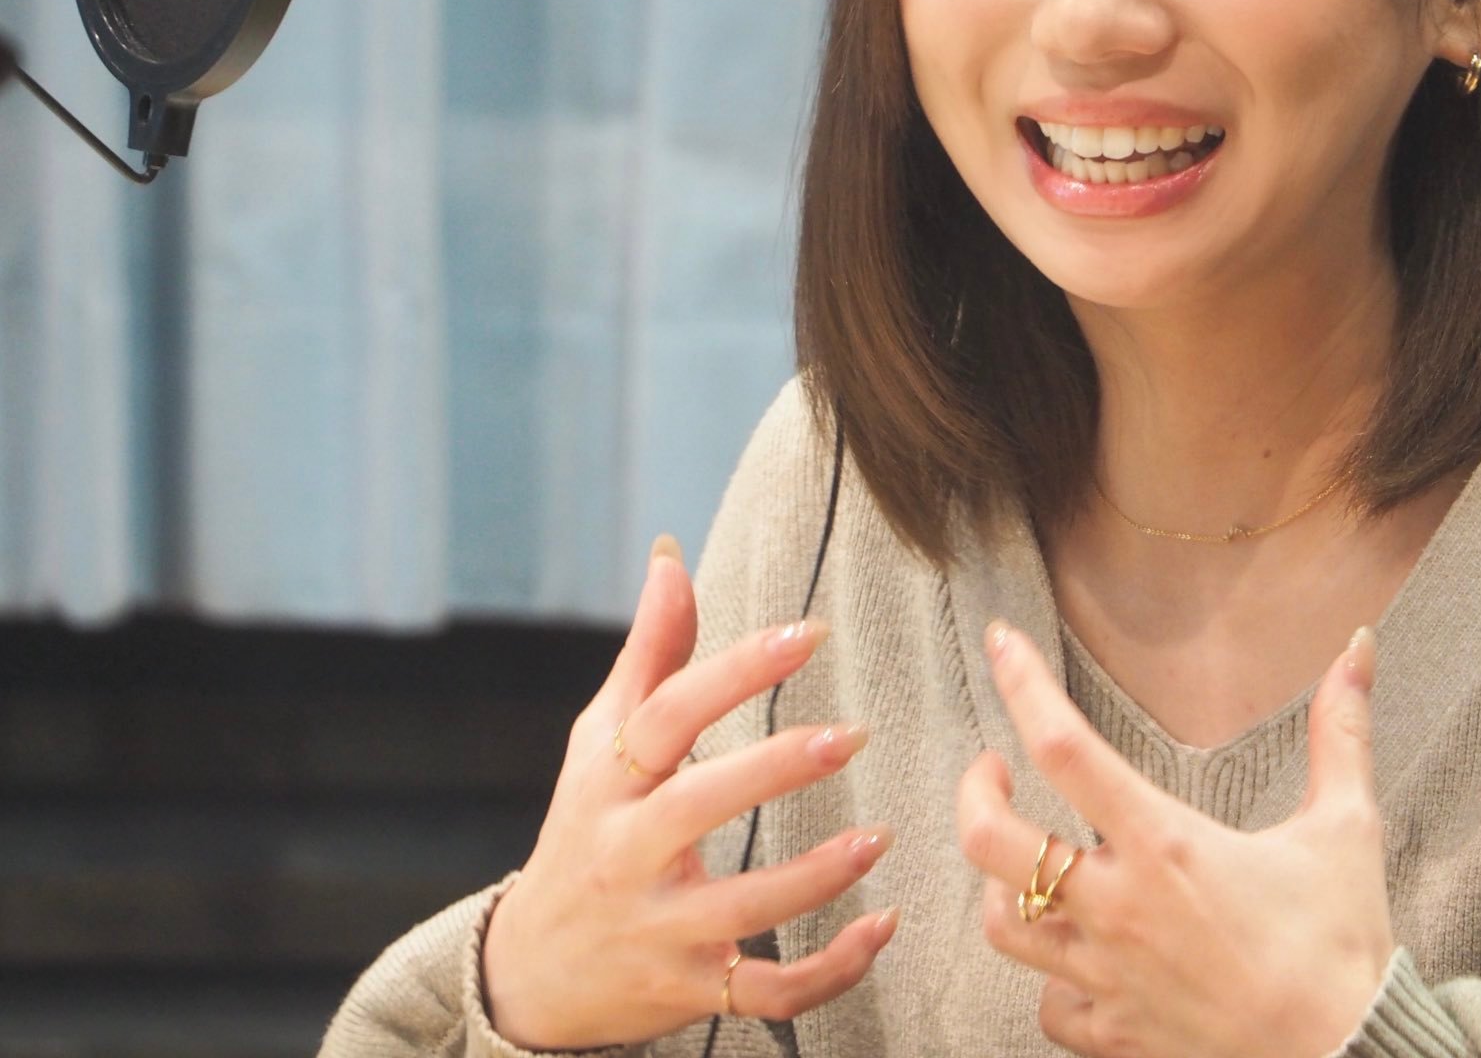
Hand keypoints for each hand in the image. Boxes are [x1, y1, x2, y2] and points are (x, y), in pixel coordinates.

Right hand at [481, 536, 898, 1047]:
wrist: (528, 973)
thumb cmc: (583, 830)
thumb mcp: (600, 744)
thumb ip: (649, 654)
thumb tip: (672, 556)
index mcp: (609, 783)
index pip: (668, 714)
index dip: (736, 669)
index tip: (809, 632)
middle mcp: (627, 855)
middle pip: (697, 806)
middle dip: (775, 770)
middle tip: (851, 734)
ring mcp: (659, 930)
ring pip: (741, 909)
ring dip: (817, 877)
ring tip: (878, 836)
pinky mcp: (691, 990)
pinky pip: (768, 993)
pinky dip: (832, 972)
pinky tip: (883, 927)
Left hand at [957, 622, 1392, 1057]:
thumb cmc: (1343, 948)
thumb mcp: (1347, 827)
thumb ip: (1342, 731)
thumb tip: (1357, 649)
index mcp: (1165, 845)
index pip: (1065, 747)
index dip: (1021, 684)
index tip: (1001, 643)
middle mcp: (1120, 908)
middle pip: (992, 842)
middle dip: (974, 792)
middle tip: (994, 769)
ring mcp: (1109, 976)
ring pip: (1003, 926)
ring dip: (1001, 884)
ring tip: (1023, 859)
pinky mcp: (1117, 1033)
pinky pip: (1050, 1006)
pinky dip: (1050, 978)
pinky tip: (1073, 955)